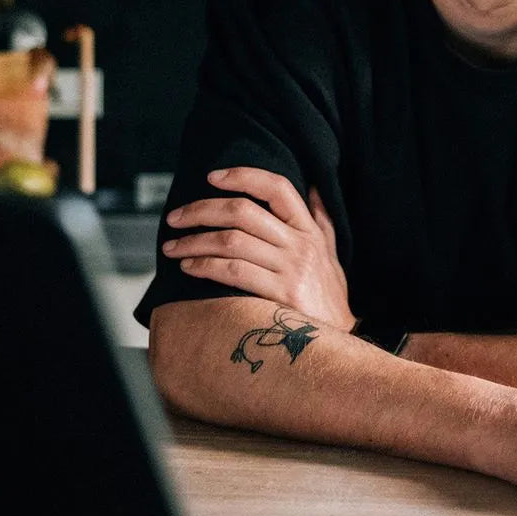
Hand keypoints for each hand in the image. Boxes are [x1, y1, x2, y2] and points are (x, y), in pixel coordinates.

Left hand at [163, 167, 353, 330]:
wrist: (343, 339)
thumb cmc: (330, 295)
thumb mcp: (331, 252)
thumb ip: (320, 218)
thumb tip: (311, 185)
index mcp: (309, 230)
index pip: (276, 188)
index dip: (243, 176)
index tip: (212, 178)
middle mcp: (300, 244)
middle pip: (243, 212)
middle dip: (202, 210)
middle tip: (175, 218)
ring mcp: (291, 269)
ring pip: (232, 242)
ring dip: (194, 241)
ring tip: (173, 247)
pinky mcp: (281, 295)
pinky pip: (234, 272)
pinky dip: (206, 266)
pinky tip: (189, 267)